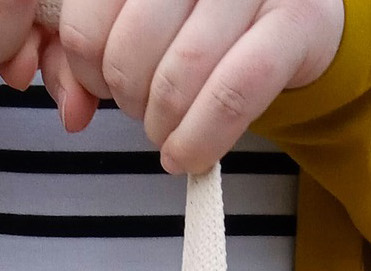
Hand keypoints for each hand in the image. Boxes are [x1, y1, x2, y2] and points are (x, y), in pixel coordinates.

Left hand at [45, 0, 344, 170]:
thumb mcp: (142, 23)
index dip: (86, 68)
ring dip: (164, 125)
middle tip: (143, 108)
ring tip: (168, 131)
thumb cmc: (205, 20)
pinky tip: (189, 154)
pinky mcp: (297, 20)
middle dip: (129, 99)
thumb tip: (72, 113)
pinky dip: (201, 139)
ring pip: (180, 75)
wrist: (295, 16)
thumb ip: (91, 56)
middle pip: (131, 50)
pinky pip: (233, 93)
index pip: (89, 18)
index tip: (102, 83)